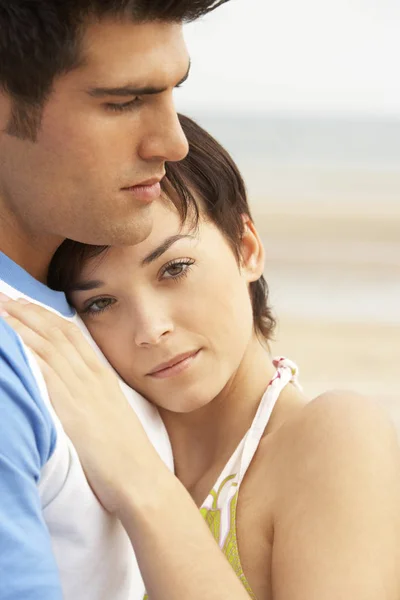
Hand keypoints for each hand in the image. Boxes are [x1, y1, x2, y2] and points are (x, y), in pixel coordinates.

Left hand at [0, 295, 159, 513]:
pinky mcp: (71, 410)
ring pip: (46, 347)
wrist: (140, 477)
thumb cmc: (126, 452)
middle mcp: (91, 377)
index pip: (69, 333)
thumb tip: (75, 388)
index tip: (23, 302)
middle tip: (1, 296)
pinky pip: (44, 373)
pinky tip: (10, 342)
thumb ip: (93, 395)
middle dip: (26, 311)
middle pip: (54, 333)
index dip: (44, 314)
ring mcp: (81, 391)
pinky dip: (26, 353)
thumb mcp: (112, 413)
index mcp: (101, 375)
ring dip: (20, 325)